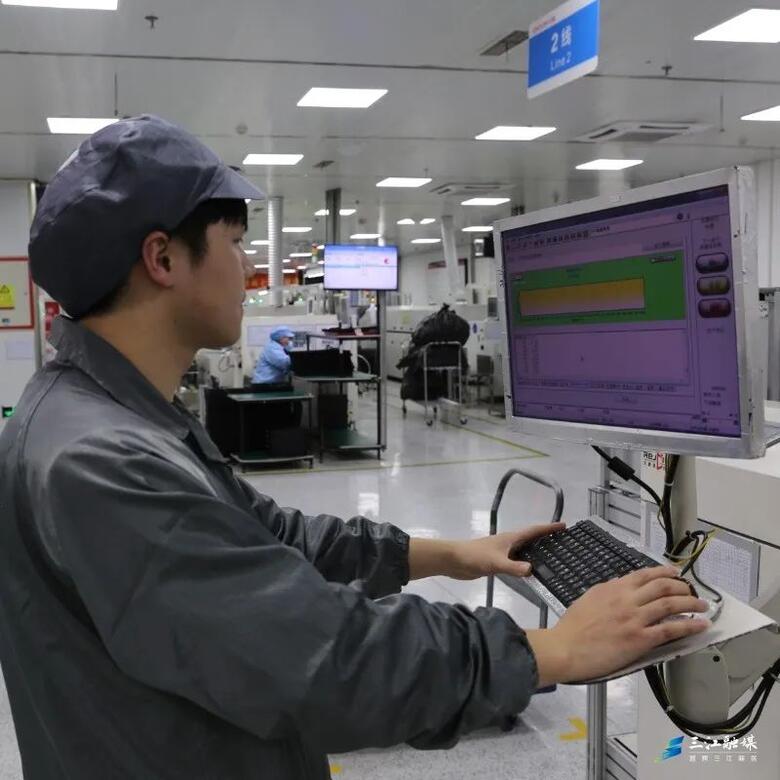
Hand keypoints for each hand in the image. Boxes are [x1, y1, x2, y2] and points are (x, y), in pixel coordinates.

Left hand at [446, 523, 565, 580]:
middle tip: (563, 542)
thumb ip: (513, 567)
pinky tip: (530, 572)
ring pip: (524, 550)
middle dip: (546, 539)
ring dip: (537, 551)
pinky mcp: (497, 561)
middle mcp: (509, 543)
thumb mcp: (495, 562)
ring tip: (552, 557)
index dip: (548, 528)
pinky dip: (526, 563)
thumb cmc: (474, 556)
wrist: (454, 560)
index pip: (533, 531)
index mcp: (510, 538)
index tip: (564, 525)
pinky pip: (517, 560)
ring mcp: (503, 552)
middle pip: (531, 539)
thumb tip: (532, 570)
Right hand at [526, 566, 710, 686]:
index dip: (663, 572)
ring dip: (691, 603)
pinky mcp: (640, 639)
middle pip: (662, 587)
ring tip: (703, 605)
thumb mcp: (589, 598)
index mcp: (613, 588)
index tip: (675, 572)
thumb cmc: (572, 628)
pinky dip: (689, 626)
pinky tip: (700, 625)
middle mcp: (626, 599)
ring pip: (670, 605)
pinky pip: (670, 630)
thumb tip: (623, 589)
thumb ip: (608, 592)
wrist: (565, 648)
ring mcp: (635, 619)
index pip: (644, 575)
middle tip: (692, 590)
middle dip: (682, 586)